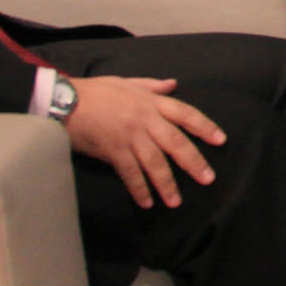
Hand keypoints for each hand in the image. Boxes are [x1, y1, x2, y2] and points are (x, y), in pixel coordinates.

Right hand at [62, 75, 225, 207]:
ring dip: (167, 184)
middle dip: (194, 162)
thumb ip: (152, 86)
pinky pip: (130, 174)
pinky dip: (139, 189)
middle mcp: (145, 119)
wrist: (65, 101)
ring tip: (175, 201)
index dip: (204, 126)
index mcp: (151, 102)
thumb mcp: (127, 82)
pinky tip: (147, 202)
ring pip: (155, 163)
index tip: (220, 140)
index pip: (186, 113)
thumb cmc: (95, 91)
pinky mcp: (113, 151)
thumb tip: (173, 84)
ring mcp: (130, 136)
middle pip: (176, 142)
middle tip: (208, 179)